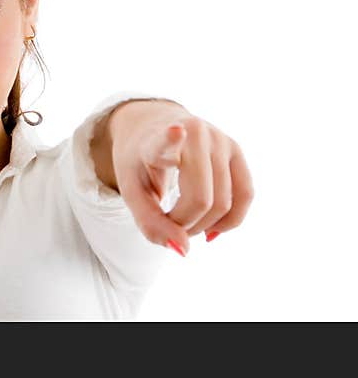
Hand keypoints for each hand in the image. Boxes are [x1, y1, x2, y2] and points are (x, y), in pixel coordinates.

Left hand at [109, 102, 253, 254]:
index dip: (170, 139)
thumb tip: (184, 250)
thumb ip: (150, 224)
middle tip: (169, 224)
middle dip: (186, 225)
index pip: (165, 141)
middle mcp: (194, 133)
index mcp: (157, 139)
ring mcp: (220, 139)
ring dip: (206, 225)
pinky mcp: (237, 149)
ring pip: (225, 202)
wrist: (152, 127)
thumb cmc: (140, 163)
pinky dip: (230, 220)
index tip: (175, 131)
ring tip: (184, 222)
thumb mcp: (131, 193)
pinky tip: (210, 228)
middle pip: (201, 199)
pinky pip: (246, 195)